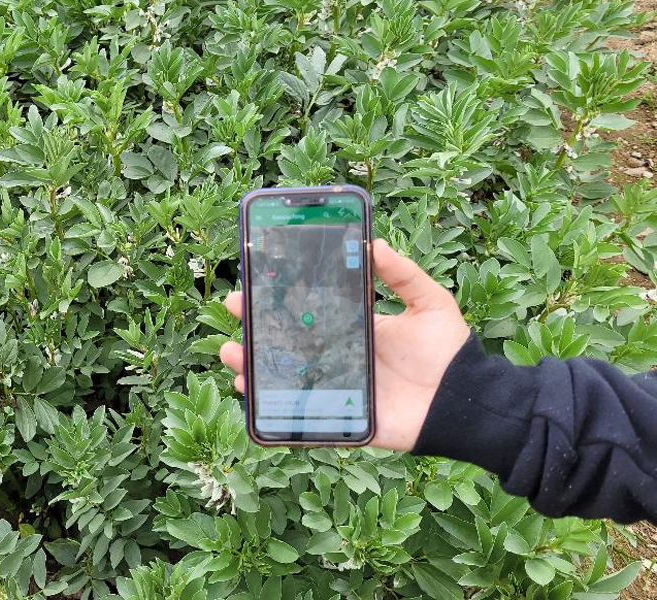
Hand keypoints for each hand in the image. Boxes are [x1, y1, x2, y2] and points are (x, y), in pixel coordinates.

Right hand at [219, 239, 470, 450]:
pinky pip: (300, 413)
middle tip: (234, 311)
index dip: (281, 300)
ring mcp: (337, 388)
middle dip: (256, 328)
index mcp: (355, 329)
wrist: (465, 402)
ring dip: (253, 365)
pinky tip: (250, 390)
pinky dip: (272, 406)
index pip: (309, 312)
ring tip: (233, 353)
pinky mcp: (340, 418)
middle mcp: (340, 357)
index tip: (255, 285)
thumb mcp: (430, 304)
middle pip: (287, 342)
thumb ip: (403, 275)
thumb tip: (375, 242)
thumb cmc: (449, 353)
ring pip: (284, 376)